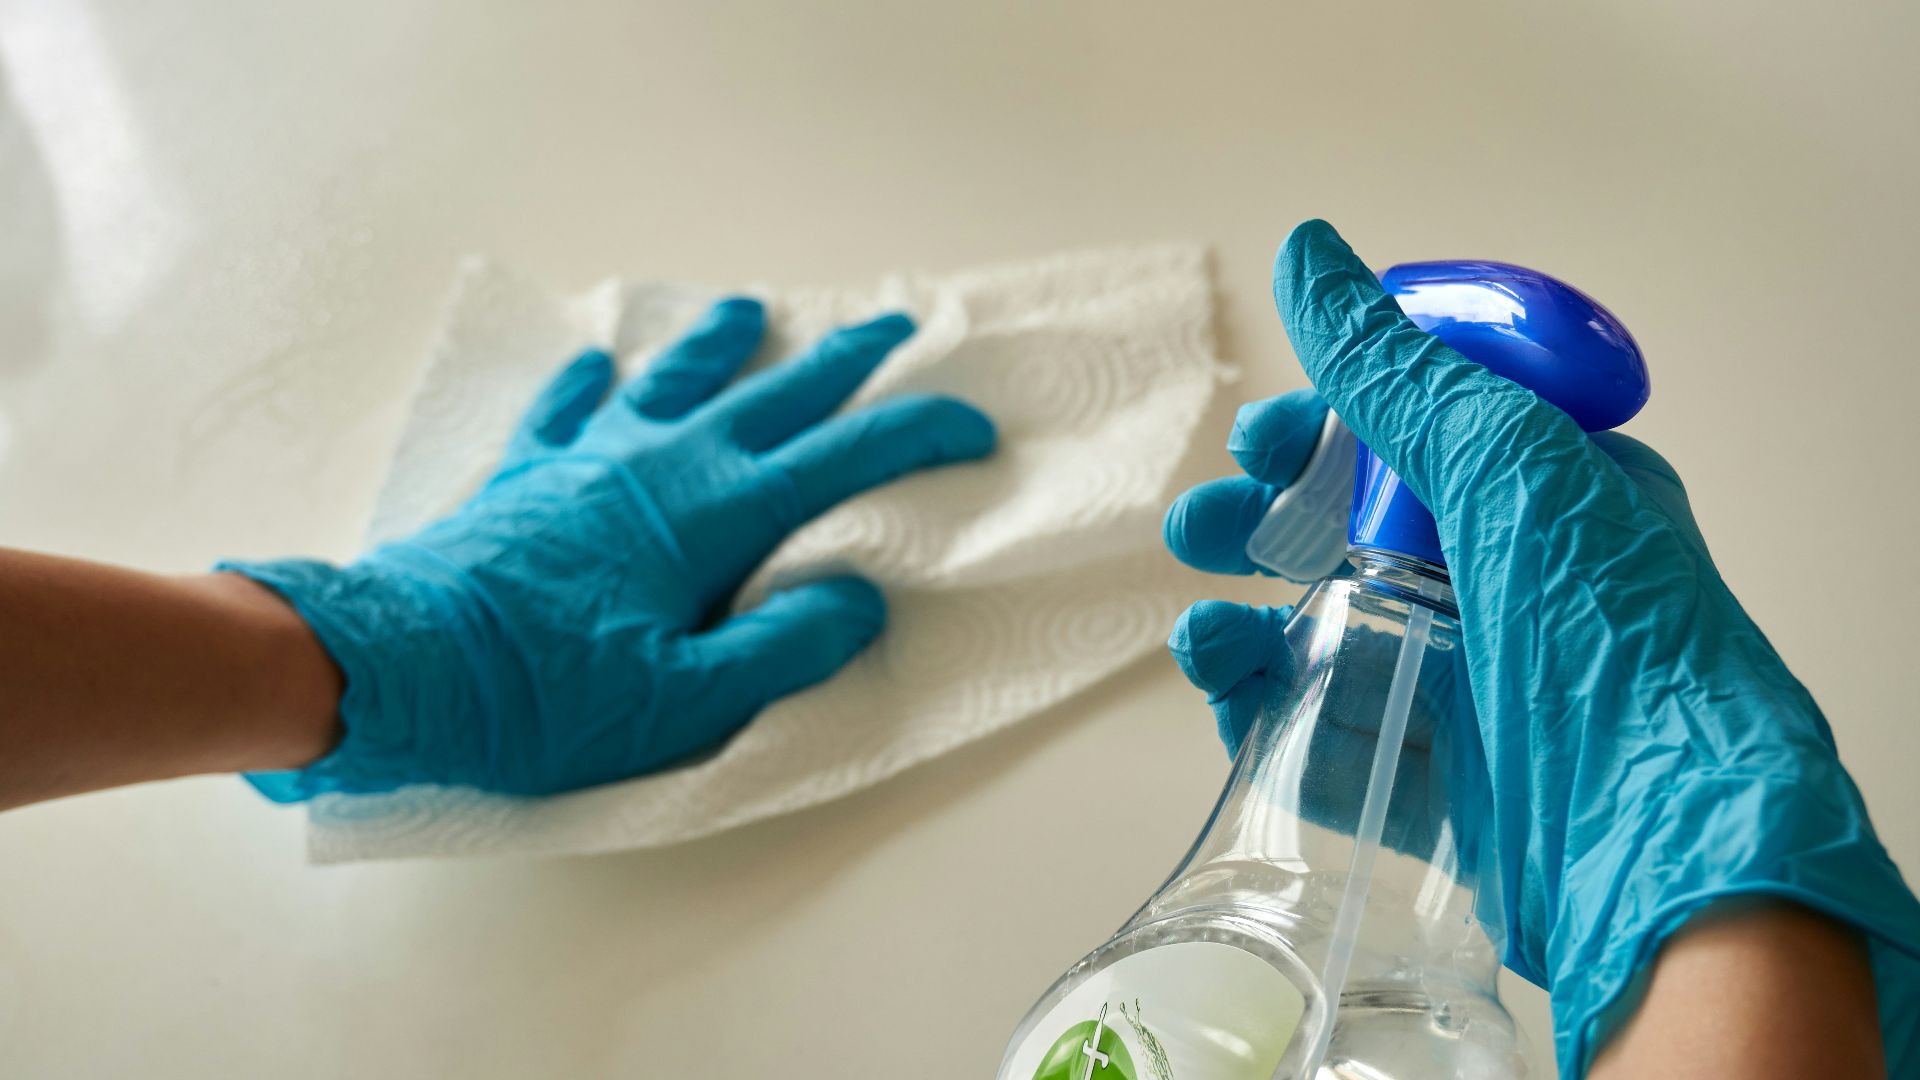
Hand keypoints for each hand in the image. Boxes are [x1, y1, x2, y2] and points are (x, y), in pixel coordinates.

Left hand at [224, 298, 994, 799]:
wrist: (400, 666)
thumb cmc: (545, 698)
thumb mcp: (683, 701)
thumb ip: (781, 647)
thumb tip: (857, 599)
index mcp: (714, 515)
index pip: (842, 457)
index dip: (916, 434)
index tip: (971, 425)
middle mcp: (662, 463)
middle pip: (773, 394)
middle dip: (843, 358)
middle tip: (893, 322)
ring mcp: (591, 457)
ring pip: (675, 380)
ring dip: (722, 343)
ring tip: (750, 308)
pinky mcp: (529, 473)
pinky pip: (571, 407)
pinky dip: (594, 383)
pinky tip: (600, 363)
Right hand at [1164, 220, 1919, 1074]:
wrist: (1662, 842)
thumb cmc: (1609, 632)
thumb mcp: (1506, 462)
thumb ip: (1392, 368)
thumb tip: (1304, 249)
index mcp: (1541, 499)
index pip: (1407, 440)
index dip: (1319, 432)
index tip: (1259, 441)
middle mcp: (1498, 590)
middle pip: (1344, 539)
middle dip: (1257, 525)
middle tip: (1200, 528)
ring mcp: (1457, 692)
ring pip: (1315, 639)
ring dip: (1240, 622)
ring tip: (1200, 629)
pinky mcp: (1421, 788)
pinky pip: (1315, 737)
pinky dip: (1257, 711)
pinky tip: (1226, 689)